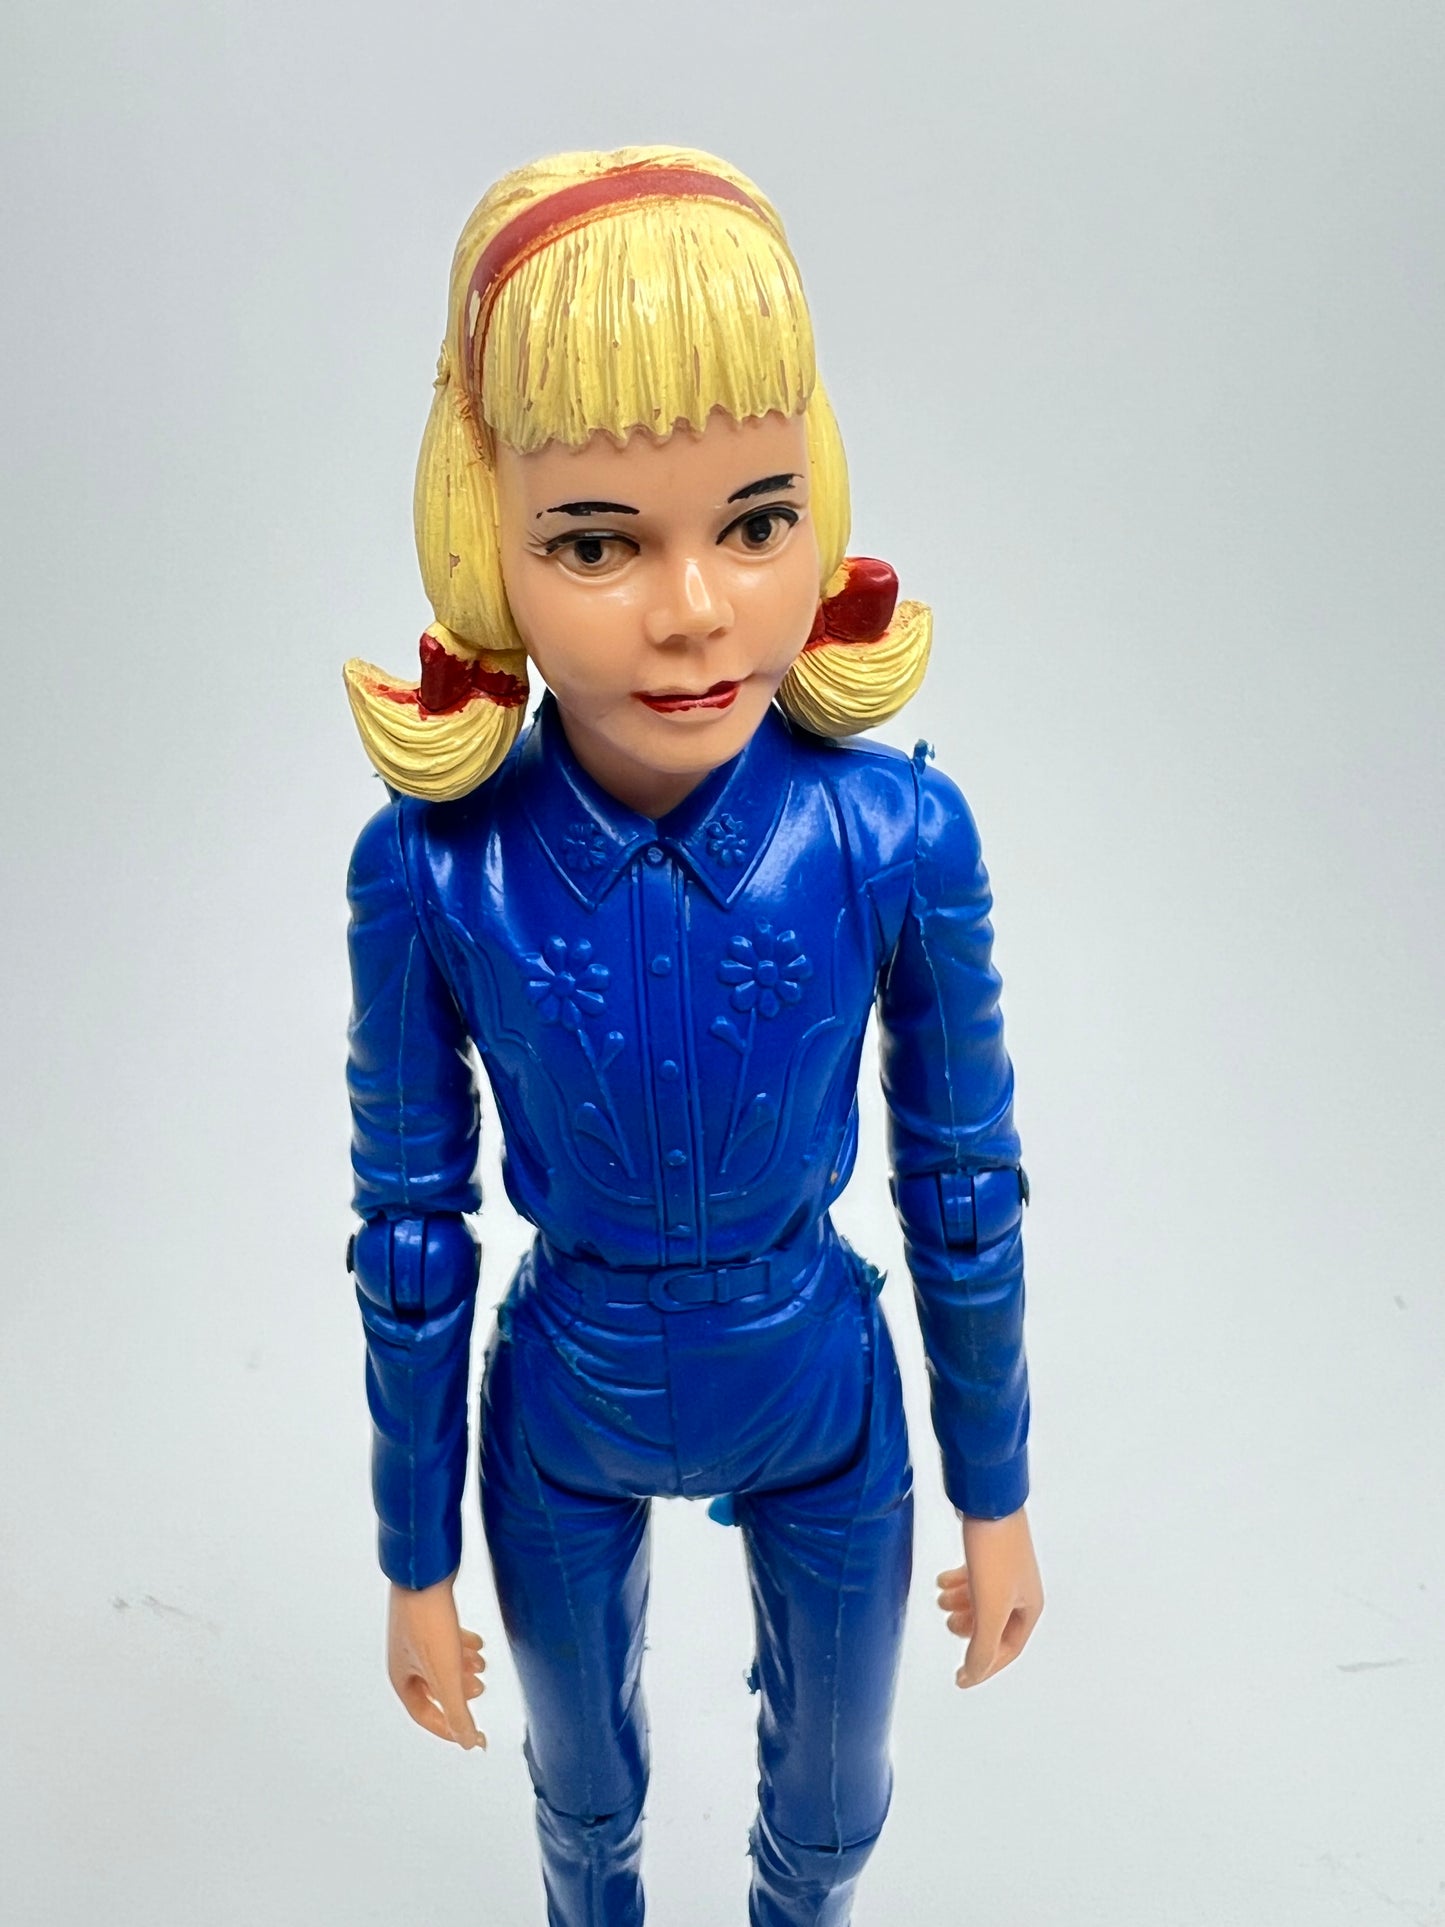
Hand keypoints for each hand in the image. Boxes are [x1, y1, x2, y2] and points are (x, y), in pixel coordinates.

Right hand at [386, 1575, 485, 1746]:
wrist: (425, 1573)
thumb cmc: (427, 1622)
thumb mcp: (445, 1675)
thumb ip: (457, 1711)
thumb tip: (468, 1743)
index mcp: (401, 1677)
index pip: (423, 1714)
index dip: (447, 1728)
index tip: (470, 1735)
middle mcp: (405, 1657)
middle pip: (433, 1687)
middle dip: (458, 1693)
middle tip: (480, 1690)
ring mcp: (415, 1635)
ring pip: (440, 1662)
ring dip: (462, 1668)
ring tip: (481, 1664)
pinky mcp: (428, 1615)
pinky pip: (445, 1638)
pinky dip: (462, 1645)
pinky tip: (477, 1643)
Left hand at [936, 1506, 1042, 1688]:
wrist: (990, 1501)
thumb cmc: (996, 1554)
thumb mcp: (990, 1607)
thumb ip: (982, 1646)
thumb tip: (972, 1675)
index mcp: (1030, 1608)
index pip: (1008, 1650)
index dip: (984, 1667)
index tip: (959, 1678)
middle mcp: (1021, 1591)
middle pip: (994, 1625)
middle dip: (970, 1631)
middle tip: (949, 1625)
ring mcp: (1006, 1570)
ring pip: (982, 1600)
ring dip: (960, 1605)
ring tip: (941, 1599)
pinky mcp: (991, 1552)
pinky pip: (974, 1578)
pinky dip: (958, 1583)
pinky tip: (942, 1580)